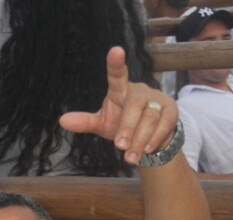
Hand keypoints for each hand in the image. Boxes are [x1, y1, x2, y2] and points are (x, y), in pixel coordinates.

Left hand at [60, 47, 177, 165]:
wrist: (148, 137)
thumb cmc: (122, 125)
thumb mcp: (102, 124)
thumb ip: (85, 122)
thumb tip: (62, 120)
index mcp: (119, 90)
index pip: (116, 75)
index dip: (116, 63)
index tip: (115, 50)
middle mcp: (139, 90)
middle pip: (134, 105)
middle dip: (127, 128)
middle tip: (120, 146)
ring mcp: (157, 98)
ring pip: (149, 117)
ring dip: (139, 139)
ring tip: (130, 156)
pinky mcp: (170, 109)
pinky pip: (165, 123)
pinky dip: (155, 138)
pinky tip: (147, 149)